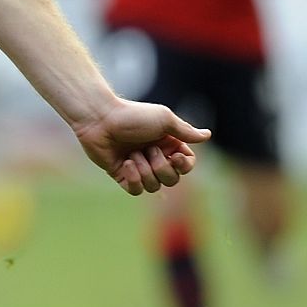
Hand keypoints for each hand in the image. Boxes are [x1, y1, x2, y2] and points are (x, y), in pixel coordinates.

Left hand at [72, 98, 210, 194]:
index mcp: (167, 145)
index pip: (186, 166)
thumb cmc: (132, 115)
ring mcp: (138, 167)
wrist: (99, 119)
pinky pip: (136, 190)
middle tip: (147, 149)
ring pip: (154, 187)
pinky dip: (133, 179)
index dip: (184, 165)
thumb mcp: (164, 120)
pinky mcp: (122, 175)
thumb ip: (186, 131)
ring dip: (144, 171)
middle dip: (161, 168)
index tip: (175, 155)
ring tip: (131, 154)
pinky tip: (124, 164)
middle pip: (172, 180)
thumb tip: (208, 135)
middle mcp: (154, 157)